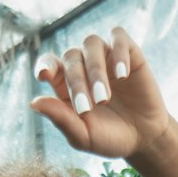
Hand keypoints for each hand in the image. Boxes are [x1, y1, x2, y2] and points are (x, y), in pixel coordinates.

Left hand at [29, 27, 169, 160]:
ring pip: (92, 44)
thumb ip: (61, 120)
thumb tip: (33, 102)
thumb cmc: (109, 138)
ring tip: (104, 99)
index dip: (45, 65)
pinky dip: (118, 53)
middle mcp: (83, 65)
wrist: (143, 139)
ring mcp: (105, 56)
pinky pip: (118, 37)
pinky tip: (122, 76)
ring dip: (95, 71)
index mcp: (65, 84)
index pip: (49, 64)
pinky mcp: (129, 52)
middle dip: (77, 83)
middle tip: (87, 109)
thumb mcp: (84, 136)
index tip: (44, 75)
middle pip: (71, 58)